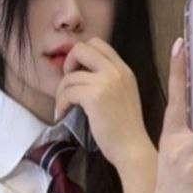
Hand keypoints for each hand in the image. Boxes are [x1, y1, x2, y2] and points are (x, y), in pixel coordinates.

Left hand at [54, 37, 148, 169]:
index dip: (81, 55)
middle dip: (69, 63)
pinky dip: (61, 103)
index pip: (97, 44)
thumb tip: (80, 73)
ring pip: (70, 76)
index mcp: (124, 70)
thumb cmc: (125, 129)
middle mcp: (116, 71)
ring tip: (63, 106)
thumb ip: (108, 80)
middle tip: (69, 84)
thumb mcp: (122, 95)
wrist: (132, 148)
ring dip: (61, 91)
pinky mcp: (94, 97)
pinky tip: (62, 114)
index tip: (78, 74)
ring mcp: (106, 82)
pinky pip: (67, 92)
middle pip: (81, 48)